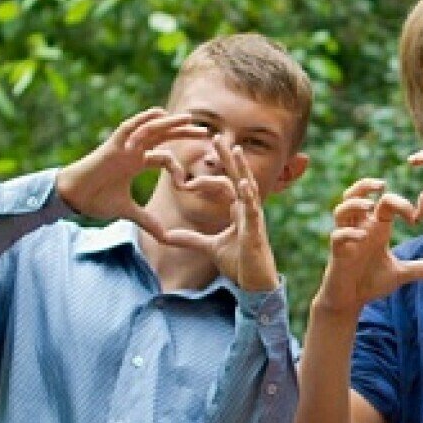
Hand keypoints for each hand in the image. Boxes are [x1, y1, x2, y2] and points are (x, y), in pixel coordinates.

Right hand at [56, 108, 210, 243]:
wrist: (72, 197)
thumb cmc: (95, 200)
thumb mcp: (128, 212)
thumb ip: (148, 221)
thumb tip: (166, 237)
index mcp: (136, 163)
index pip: (164, 156)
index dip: (180, 164)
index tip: (192, 182)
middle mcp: (132, 151)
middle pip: (162, 138)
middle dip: (183, 134)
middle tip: (206, 132)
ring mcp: (123, 147)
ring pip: (150, 129)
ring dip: (169, 123)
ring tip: (189, 118)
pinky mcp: (112, 145)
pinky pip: (129, 127)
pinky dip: (143, 120)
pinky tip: (159, 113)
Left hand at [154, 138, 278, 291]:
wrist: (255, 285)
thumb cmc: (239, 265)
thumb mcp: (209, 248)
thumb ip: (190, 239)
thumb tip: (167, 235)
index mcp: (238, 211)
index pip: (225, 183)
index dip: (213, 171)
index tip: (200, 157)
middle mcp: (248, 210)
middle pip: (238, 176)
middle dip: (227, 157)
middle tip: (216, 137)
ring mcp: (254, 219)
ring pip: (248, 187)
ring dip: (241, 168)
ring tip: (234, 150)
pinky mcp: (255, 230)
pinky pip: (253, 209)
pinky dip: (248, 195)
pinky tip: (242, 183)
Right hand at [313, 179, 422, 313]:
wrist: (349, 300)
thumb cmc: (371, 282)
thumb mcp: (401, 274)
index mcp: (376, 229)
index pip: (385, 203)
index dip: (400, 204)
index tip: (415, 219)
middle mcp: (360, 228)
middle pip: (356, 195)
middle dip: (367, 185)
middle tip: (382, 184)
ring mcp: (347, 239)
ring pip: (341, 210)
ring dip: (354, 204)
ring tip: (369, 206)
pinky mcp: (337, 253)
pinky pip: (337, 236)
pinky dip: (348, 233)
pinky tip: (361, 236)